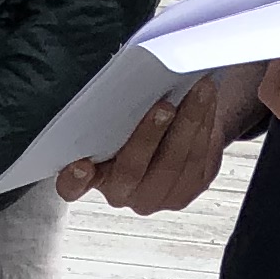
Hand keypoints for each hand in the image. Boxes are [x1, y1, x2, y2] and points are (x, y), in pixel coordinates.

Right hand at [63, 68, 255, 213]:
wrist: (172, 136)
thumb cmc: (137, 122)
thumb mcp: (117, 118)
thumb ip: (113, 113)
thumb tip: (131, 80)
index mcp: (91, 175)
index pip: (72, 187)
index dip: (74, 179)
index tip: (81, 164)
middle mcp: (120, 193)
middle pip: (131, 171)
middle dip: (149, 135)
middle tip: (163, 105)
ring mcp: (154, 197)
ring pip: (173, 164)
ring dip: (189, 122)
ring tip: (199, 89)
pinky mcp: (184, 193)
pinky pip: (197, 162)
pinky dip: (204, 128)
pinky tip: (207, 103)